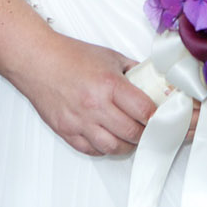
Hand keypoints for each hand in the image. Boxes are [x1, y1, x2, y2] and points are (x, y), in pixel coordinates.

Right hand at [11, 34, 158, 155]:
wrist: (36, 60)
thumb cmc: (70, 56)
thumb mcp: (109, 56)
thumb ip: (133, 71)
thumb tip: (156, 81)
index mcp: (109, 85)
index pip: (145, 111)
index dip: (162, 118)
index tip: (171, 119)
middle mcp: (95, 106)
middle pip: (133, 133)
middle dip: (149, 134)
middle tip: (157, 131)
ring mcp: (79, 121)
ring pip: (114, 147)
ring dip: (128, 145)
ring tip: (133, 136)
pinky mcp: (66, 131)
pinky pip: (92, 150)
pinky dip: (105, 148)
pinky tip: (111, 139)